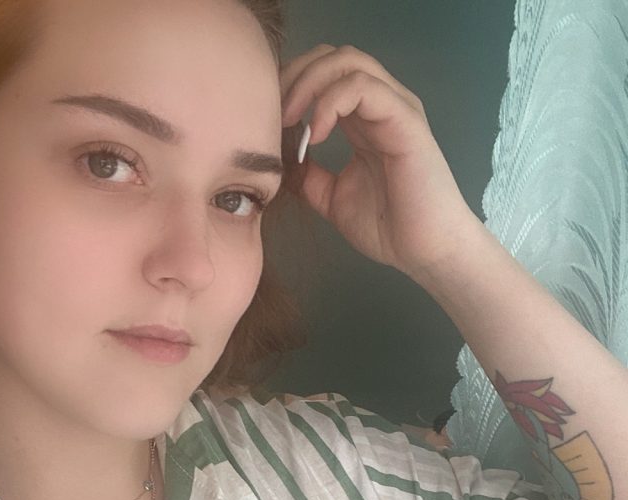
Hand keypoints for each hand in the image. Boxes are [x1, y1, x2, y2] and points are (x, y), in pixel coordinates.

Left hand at [281, 45, 482, 277]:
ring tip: (290, 119)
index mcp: (362, 118)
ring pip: (347, 61)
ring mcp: (395, 108)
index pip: (323, 73)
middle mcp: (380, 104)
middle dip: (294, 75)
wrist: (423, 252)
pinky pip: (364, 87)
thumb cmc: (386, 226)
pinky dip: (331, 102)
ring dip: (308, 84)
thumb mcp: (330, 196)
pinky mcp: (406, 120)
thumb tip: (277, 158)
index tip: (266, 116)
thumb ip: (306, 173)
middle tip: (273, 112)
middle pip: (331, 56)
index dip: (290, 84)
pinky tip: (315, 134)